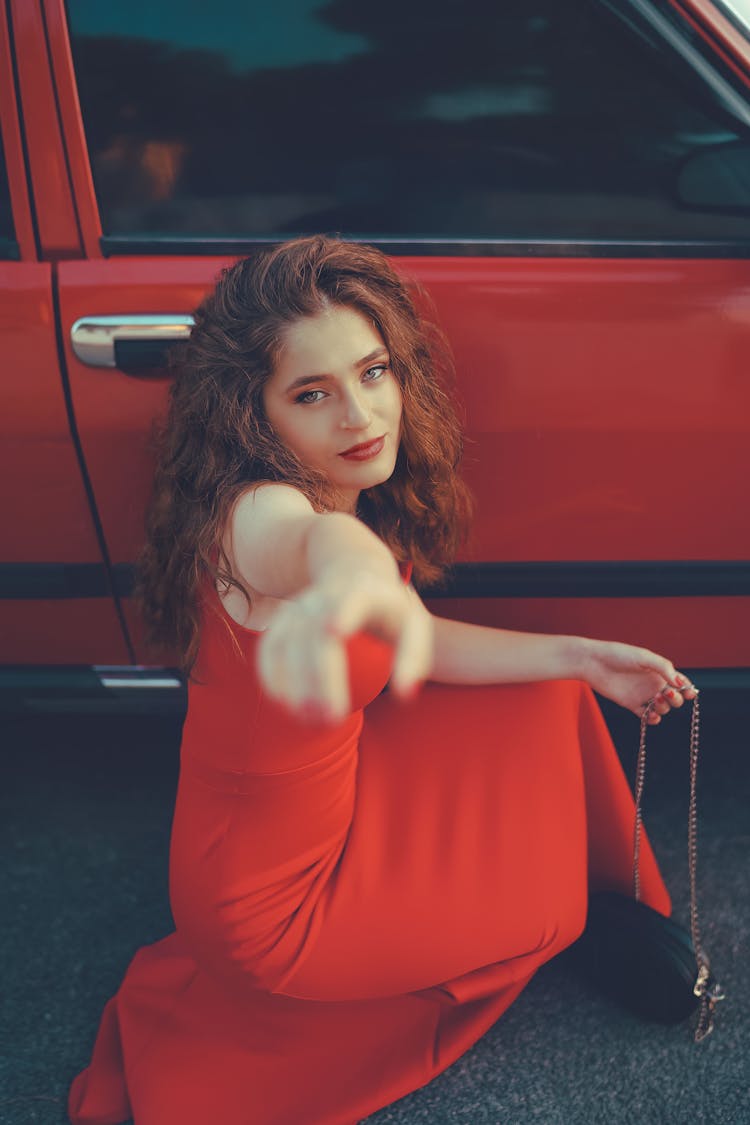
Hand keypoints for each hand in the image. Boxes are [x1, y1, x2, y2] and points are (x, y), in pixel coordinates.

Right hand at [257, 571, 432, 721]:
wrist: (356, 577)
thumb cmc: (391, 614)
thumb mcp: (413, 627)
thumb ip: (413, 658)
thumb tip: (404, 696)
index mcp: (362, 590)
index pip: (350, 598)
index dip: (342, 611)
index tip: (335, 632)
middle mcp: (325, 594)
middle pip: (315, 632)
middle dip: (319, 676)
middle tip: (331, 718)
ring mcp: (300, 605)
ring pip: (287, 642)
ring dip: (293, 684)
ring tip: (309, 721)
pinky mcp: (282, 619)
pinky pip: (271, 648)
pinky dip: (273, 676)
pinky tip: (285, 706)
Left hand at [580, 638, 697, 723]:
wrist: (594, 662)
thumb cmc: (618, 655)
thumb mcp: (644, 657)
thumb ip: (663, 668)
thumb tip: (680, 683)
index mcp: (659, 671)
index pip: (680, 682)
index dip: (688, 689)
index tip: (690, 693)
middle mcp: (653, 684)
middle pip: (674, 699)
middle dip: (676, 699)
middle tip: (666, 693)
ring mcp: (643, 695)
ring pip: (662, 709)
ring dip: (664, 708)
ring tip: (655, 700)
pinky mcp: (631, 704)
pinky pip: (646, 716)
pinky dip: (652, 719)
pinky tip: (651, 716)